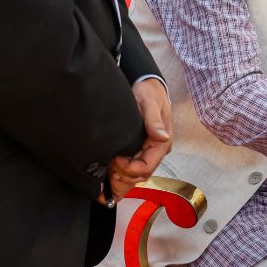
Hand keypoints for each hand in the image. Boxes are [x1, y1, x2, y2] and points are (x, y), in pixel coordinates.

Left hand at [101, 78, 172, 202]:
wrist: (148, 86)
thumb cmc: (149, 94)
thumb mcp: (150, 104)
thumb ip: (154, 121)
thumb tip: (162, 137)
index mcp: (161, 143)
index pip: (146, 167)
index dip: (129, 169)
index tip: (114, 159)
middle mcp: (156, 151)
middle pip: (140, 176)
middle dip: (122, 178)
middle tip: (105, 170)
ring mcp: (149, 152)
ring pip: (136, 176)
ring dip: (121, 180)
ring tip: (104, 176)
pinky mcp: (141, 151)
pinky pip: (132, 170)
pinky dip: (121, 176)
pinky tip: (108, 177)